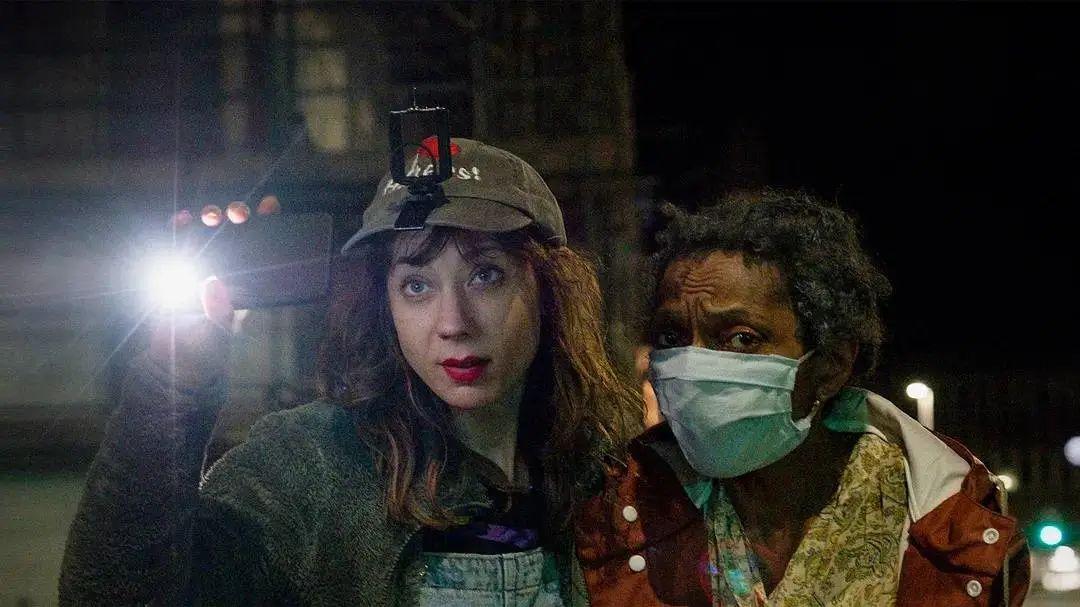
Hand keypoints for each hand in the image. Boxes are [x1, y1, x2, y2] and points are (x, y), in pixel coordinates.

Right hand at [144, 195, 280, 384]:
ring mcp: (201, 268)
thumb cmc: (207, 350)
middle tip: (236, 213)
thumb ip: (216, 310)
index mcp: (246, 283)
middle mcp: (227, 270)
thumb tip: (212, 284)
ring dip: (208, 219)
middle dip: (235, 216)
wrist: (175, 364)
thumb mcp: (217, 331)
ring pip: (207, 233)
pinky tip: (182, 220)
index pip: (262, 247)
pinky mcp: (177, 271)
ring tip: (208, 214)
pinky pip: (178, 244)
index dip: (267, 223)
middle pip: (234, 233)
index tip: (269, 205)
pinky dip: (179, 229)